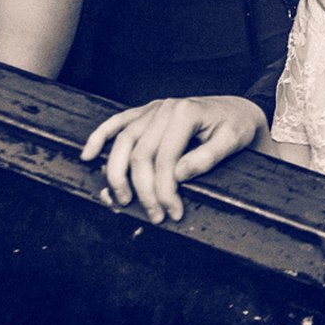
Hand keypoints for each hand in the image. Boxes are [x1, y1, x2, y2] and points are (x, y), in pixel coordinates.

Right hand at [81, 96, 264, 224]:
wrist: (236, 110)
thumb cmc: (235, 126)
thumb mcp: (231, 141)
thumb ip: (206, 158)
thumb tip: (178, 175)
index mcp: (186, 113)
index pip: (165, 158)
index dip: (165, 190)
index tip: (172, 213)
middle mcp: (165, 108)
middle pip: (140, 154)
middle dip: (143, 190)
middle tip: (154, 215)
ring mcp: (152, 109)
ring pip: (122, 142)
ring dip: (117, 174)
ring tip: (121, 200)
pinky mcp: (145, 112)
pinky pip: (116, 122)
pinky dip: (99, 137)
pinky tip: (89, 155)